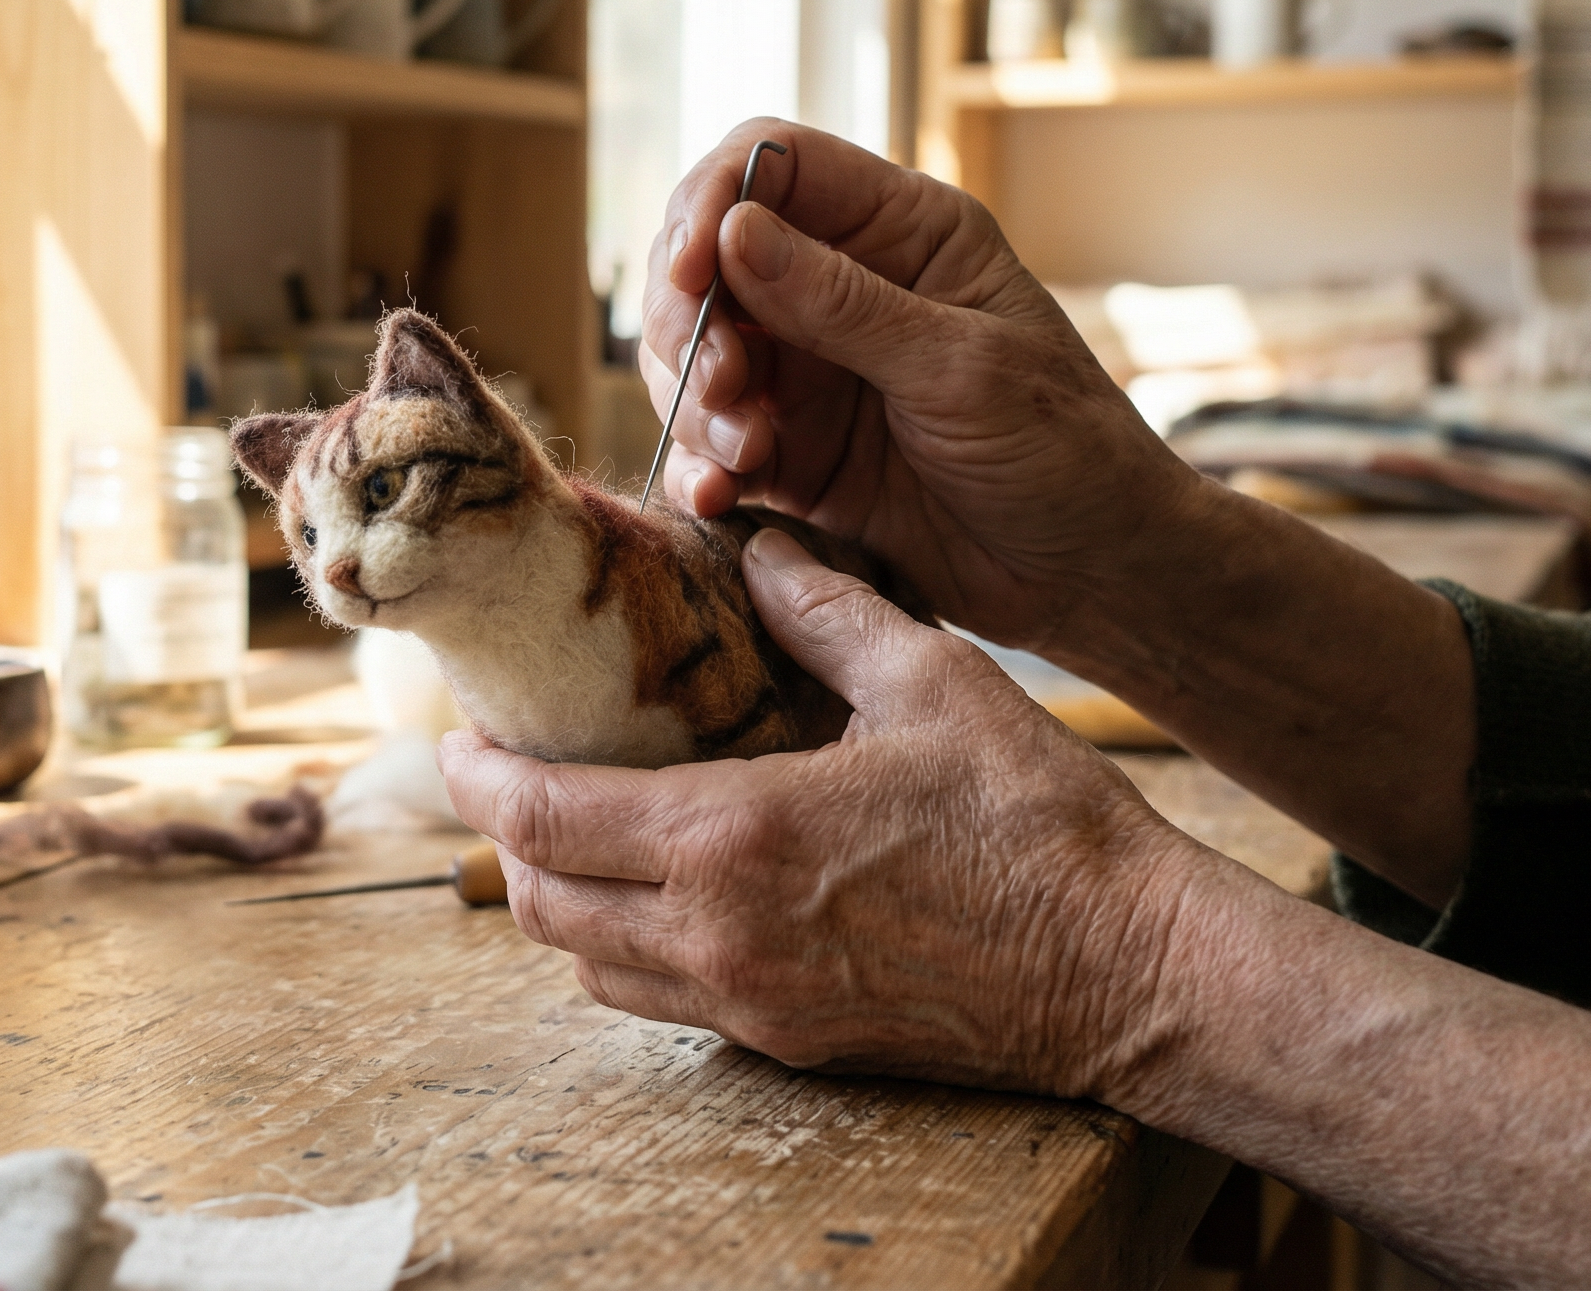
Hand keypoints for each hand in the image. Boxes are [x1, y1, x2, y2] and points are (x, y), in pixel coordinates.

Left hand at [440, 528, 1202, 1095]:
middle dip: (506, 842)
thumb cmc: (1039, 823)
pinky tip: (672, 897)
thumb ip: (827, 609)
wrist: (1129, 970)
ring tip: (581, 834)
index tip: (460, 738)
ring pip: (593, 970)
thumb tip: (760, 545)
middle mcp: (719, 936)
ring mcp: (753, 1005)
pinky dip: (632, 954)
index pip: (542, 820)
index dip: (477, 778)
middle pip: (542, 907)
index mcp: (733, 838)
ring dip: (564, 904)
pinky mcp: (793, 1044)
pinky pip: (665, 1006)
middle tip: (511, 779)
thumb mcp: (932, 680)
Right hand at [641, 119, 1189, 648]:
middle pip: (710, 256)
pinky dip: (698, 468)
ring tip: (744, 455)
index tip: (690, 272)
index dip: (713, 201)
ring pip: (696, 352)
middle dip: (690, 318)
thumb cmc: (1063, 449)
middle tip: (720, 386)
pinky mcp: (793, 454)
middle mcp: (843, 287)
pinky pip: (711, 444)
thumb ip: (842, 304)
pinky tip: (717, 500)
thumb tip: (731, 229)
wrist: (1092, 574)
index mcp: (901, 230)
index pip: (772, 164)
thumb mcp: (959, 367)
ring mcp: (812, 371)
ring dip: (694, 401)